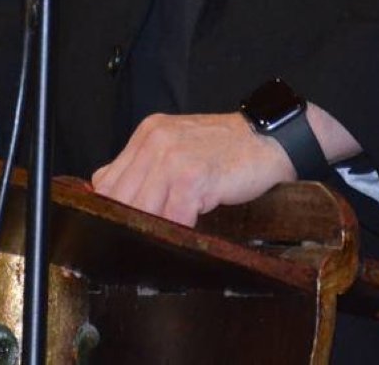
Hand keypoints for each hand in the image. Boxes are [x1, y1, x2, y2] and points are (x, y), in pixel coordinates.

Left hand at [89, 112, 293, 226]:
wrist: (271, 138)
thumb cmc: (227, 149)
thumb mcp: (178, 147)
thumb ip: (146, 167)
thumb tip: (111, 195)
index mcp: (148, 134)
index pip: (107, 181)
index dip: (111, 209)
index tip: (118, 229)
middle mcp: (155, 141)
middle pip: (120, 197)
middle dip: (129, 224)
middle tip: (139, 244)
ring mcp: (173, 158)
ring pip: (142, 210)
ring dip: (153, 230)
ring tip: (165, 242)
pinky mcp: (194, 177)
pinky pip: (173, 218)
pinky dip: (177, 232)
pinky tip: (188, 233)